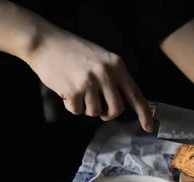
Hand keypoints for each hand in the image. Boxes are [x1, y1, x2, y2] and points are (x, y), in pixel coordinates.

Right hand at [25, 30, 152, 131]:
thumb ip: (113, 77)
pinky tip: (66, 90)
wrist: (44, 42)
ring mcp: (90, 82)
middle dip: (107, 114)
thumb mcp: (101, 58)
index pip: (135, 94)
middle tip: (99, 109)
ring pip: (95, 112)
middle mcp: (106, 74)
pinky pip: (77, 111)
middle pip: (116, 110)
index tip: (149, 128)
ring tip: (77, 91)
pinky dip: (71, 106)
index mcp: (116, 65)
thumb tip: (123, 102)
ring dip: (86, 107)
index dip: (144, 114)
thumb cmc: (72, 51)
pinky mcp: (73, 90)